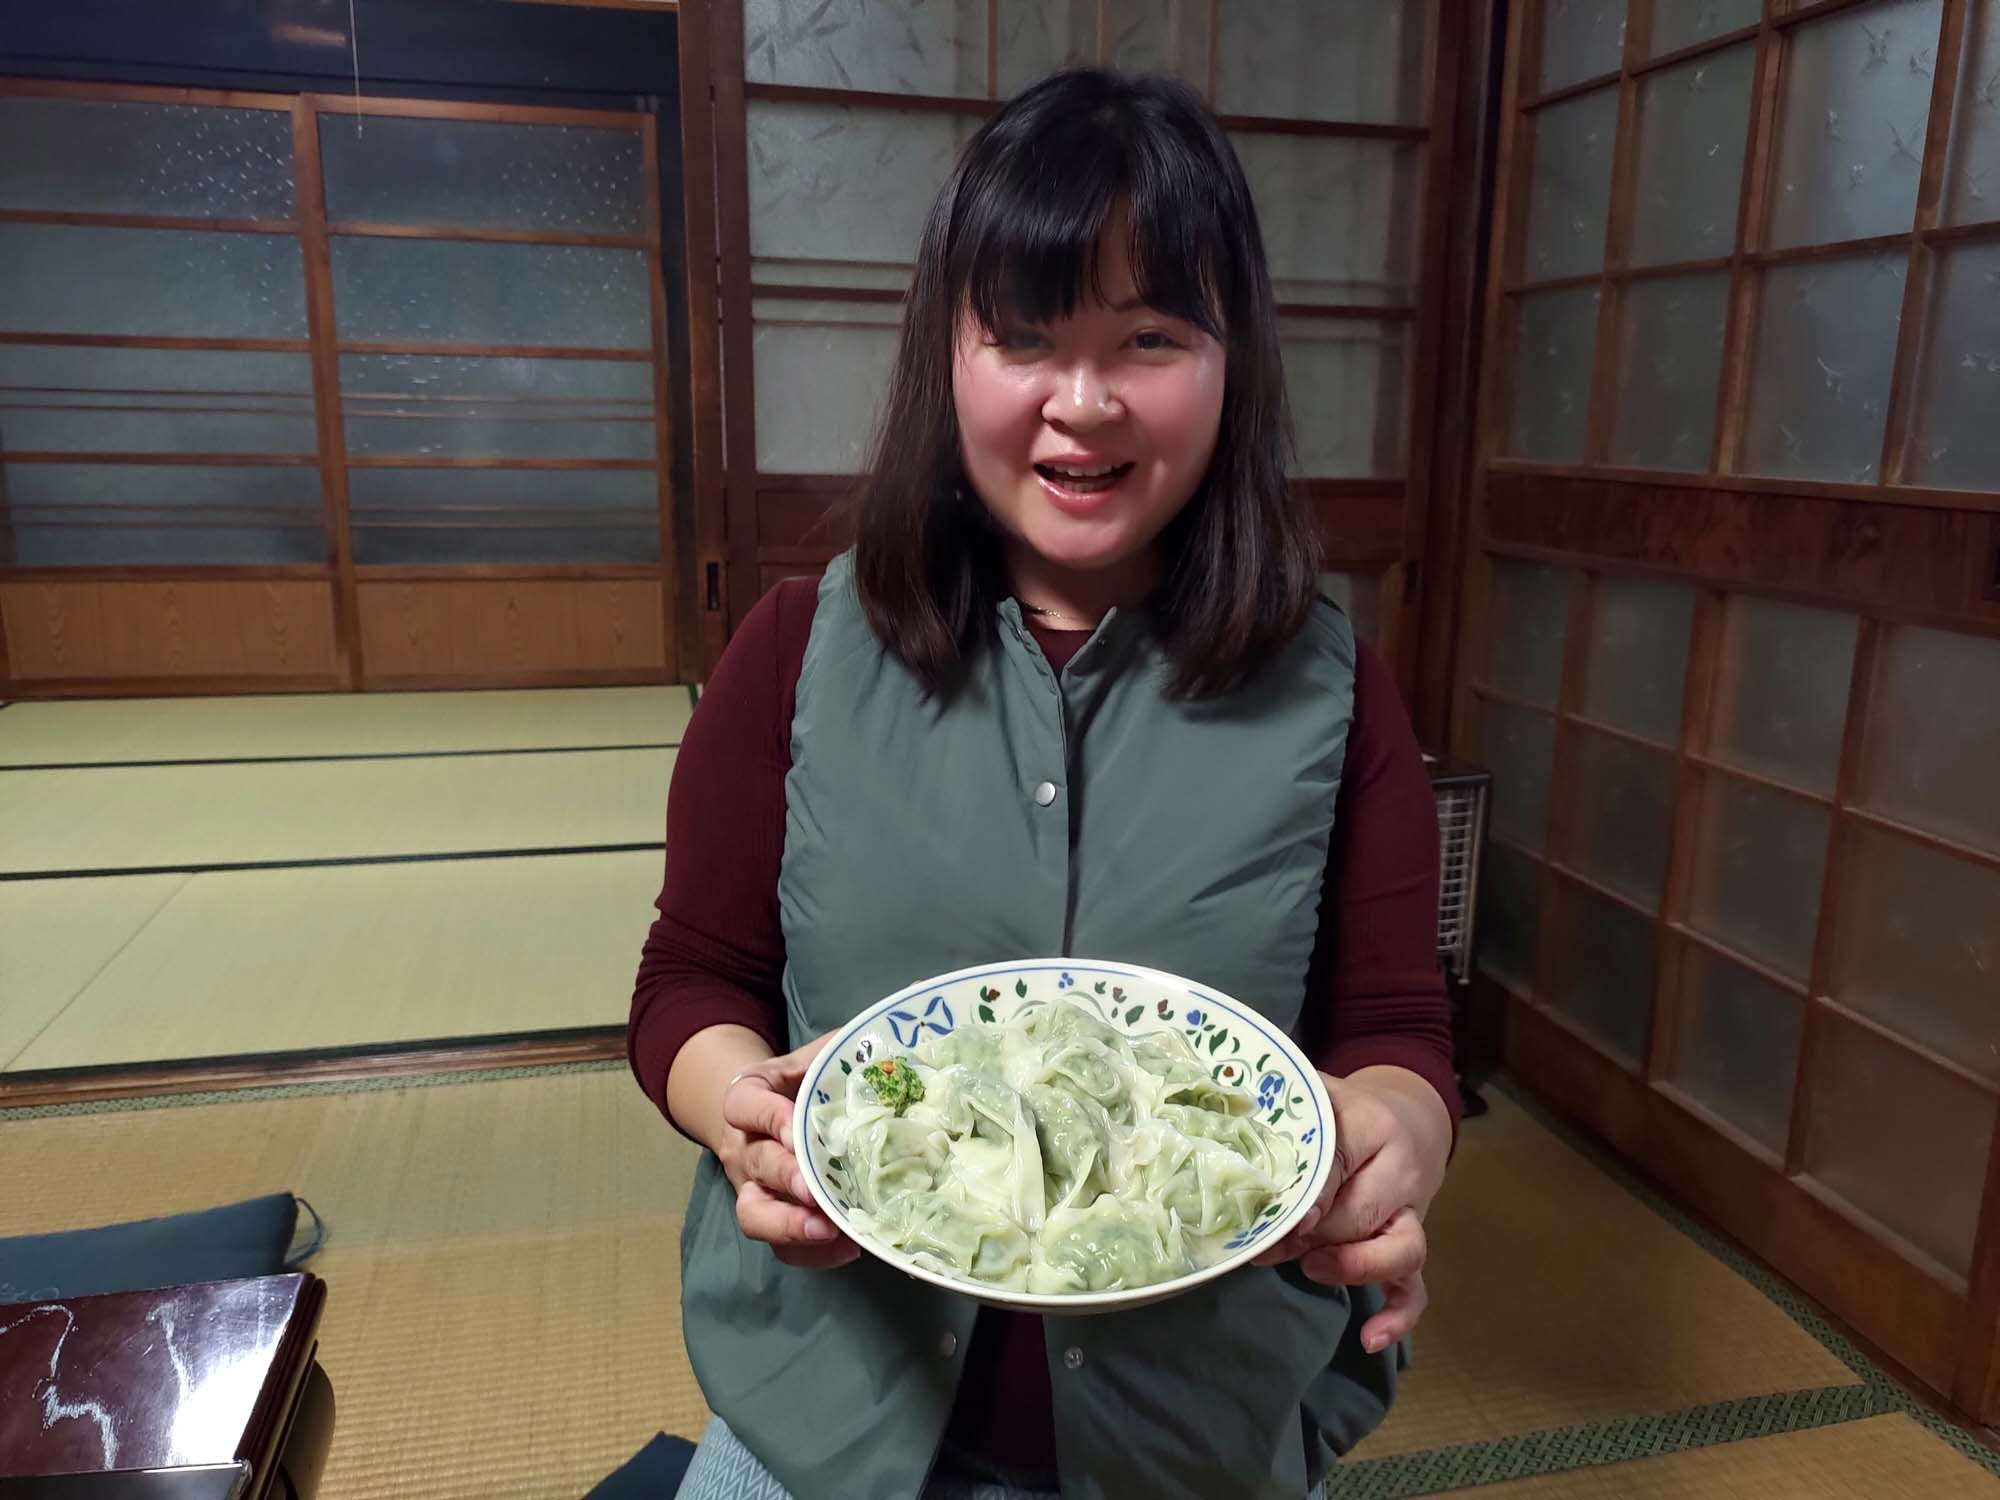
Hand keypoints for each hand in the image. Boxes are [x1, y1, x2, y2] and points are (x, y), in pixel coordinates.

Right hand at [716, 1033, 859, 1269]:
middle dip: (786, 1178)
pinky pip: (783, 1246)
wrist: (772, 1110)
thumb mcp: (814, 1058)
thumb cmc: (803, 1082)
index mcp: (750, 1099)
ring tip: (827, 1231)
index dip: (766, 1116)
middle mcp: (746, 1146)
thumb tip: (888, 1053)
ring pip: (755, 1214)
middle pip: (755, 1165)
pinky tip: (848, 1246)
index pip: (743, 1105)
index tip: (795, 1124)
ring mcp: (755, 1188)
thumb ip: (838, 1053)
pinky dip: (813, 1253)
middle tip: (816, 1190)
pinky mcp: (775, 1219)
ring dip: (789, 1225)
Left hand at [1252, 1068, 1449, 1354]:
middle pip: (1361, 1213)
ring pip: (1402, 1250)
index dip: (1304, 1194)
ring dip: (1353, 1267)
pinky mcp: (1411, 1247)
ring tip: (1311, 1270)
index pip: (1338, 1163)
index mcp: (1373, 1125)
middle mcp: (1402, 1171)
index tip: (1273, 1213)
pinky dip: (1396, 1317)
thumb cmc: (1339, 1113)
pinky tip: (1368, 1340)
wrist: (1403, 1121)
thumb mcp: (1312, 1100)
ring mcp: (1412, 1214)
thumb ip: (1277, 1119)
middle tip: (1267, 1244)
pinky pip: (1415, 1289)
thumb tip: (1225, 1153)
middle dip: (1310, 1236)